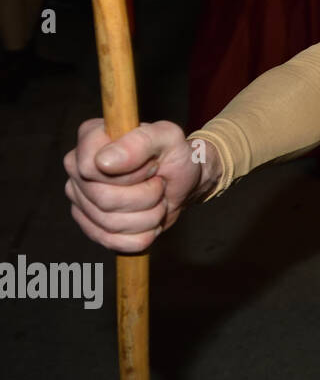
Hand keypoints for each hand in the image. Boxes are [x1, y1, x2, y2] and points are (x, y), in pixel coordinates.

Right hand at [63, 119, 213, 252]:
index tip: (153, 165)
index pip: (92, 168)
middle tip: (159, 183)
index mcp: (90, 138)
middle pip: (103, 199)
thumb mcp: (169, 138)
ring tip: (157, 199)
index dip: (131, 173)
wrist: (183, 183)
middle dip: (145, 196)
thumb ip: (140, 141)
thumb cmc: (175, 156)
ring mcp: (79, 197)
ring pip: (109, 223)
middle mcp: (77, 167)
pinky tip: (150, 219)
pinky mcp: (89, 224)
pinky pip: (112, 242)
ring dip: (148, 216)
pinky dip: (141, 235)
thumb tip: (104, 161)